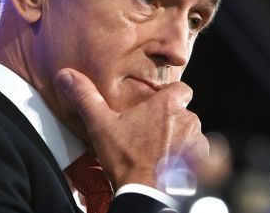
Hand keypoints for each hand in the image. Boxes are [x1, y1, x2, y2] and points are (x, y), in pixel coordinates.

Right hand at [56, 68, 208, 190]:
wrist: (147, 194)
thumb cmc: (126, 159)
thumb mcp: (101, 126)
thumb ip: (86, 97)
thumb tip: (66, 75)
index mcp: (167, 105)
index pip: (181, 88)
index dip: (171, 95)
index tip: (158, 105)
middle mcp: (188, 118)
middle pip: (182, 112)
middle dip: (170, 120)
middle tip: (150, 133)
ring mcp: (197, 140)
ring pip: (189, 132)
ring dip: (178, 138)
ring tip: (158, 151)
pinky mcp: (202, 160)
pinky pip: (197, 151)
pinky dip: (186, 156)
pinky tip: (169, 164)